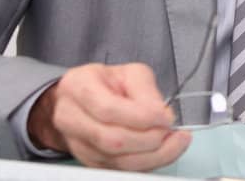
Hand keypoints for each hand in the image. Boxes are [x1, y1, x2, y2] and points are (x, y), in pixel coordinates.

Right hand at [27, 62, 188, 169]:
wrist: (80, 100)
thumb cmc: (106, 84)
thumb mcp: (129, 73)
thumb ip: (146, 90)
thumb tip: (162, 115)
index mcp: (79, 86)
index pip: (109, 109)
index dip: (142, 117)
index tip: (165, 118)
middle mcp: (71, 118)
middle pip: (112, 140)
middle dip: (149, 139)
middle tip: (171, 131)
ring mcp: (77, 143)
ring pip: (116, 161)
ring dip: (152, 155)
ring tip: (173, 142)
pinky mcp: (89, 162)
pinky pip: (120, 170)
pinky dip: (146, 164)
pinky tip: (161, 152)